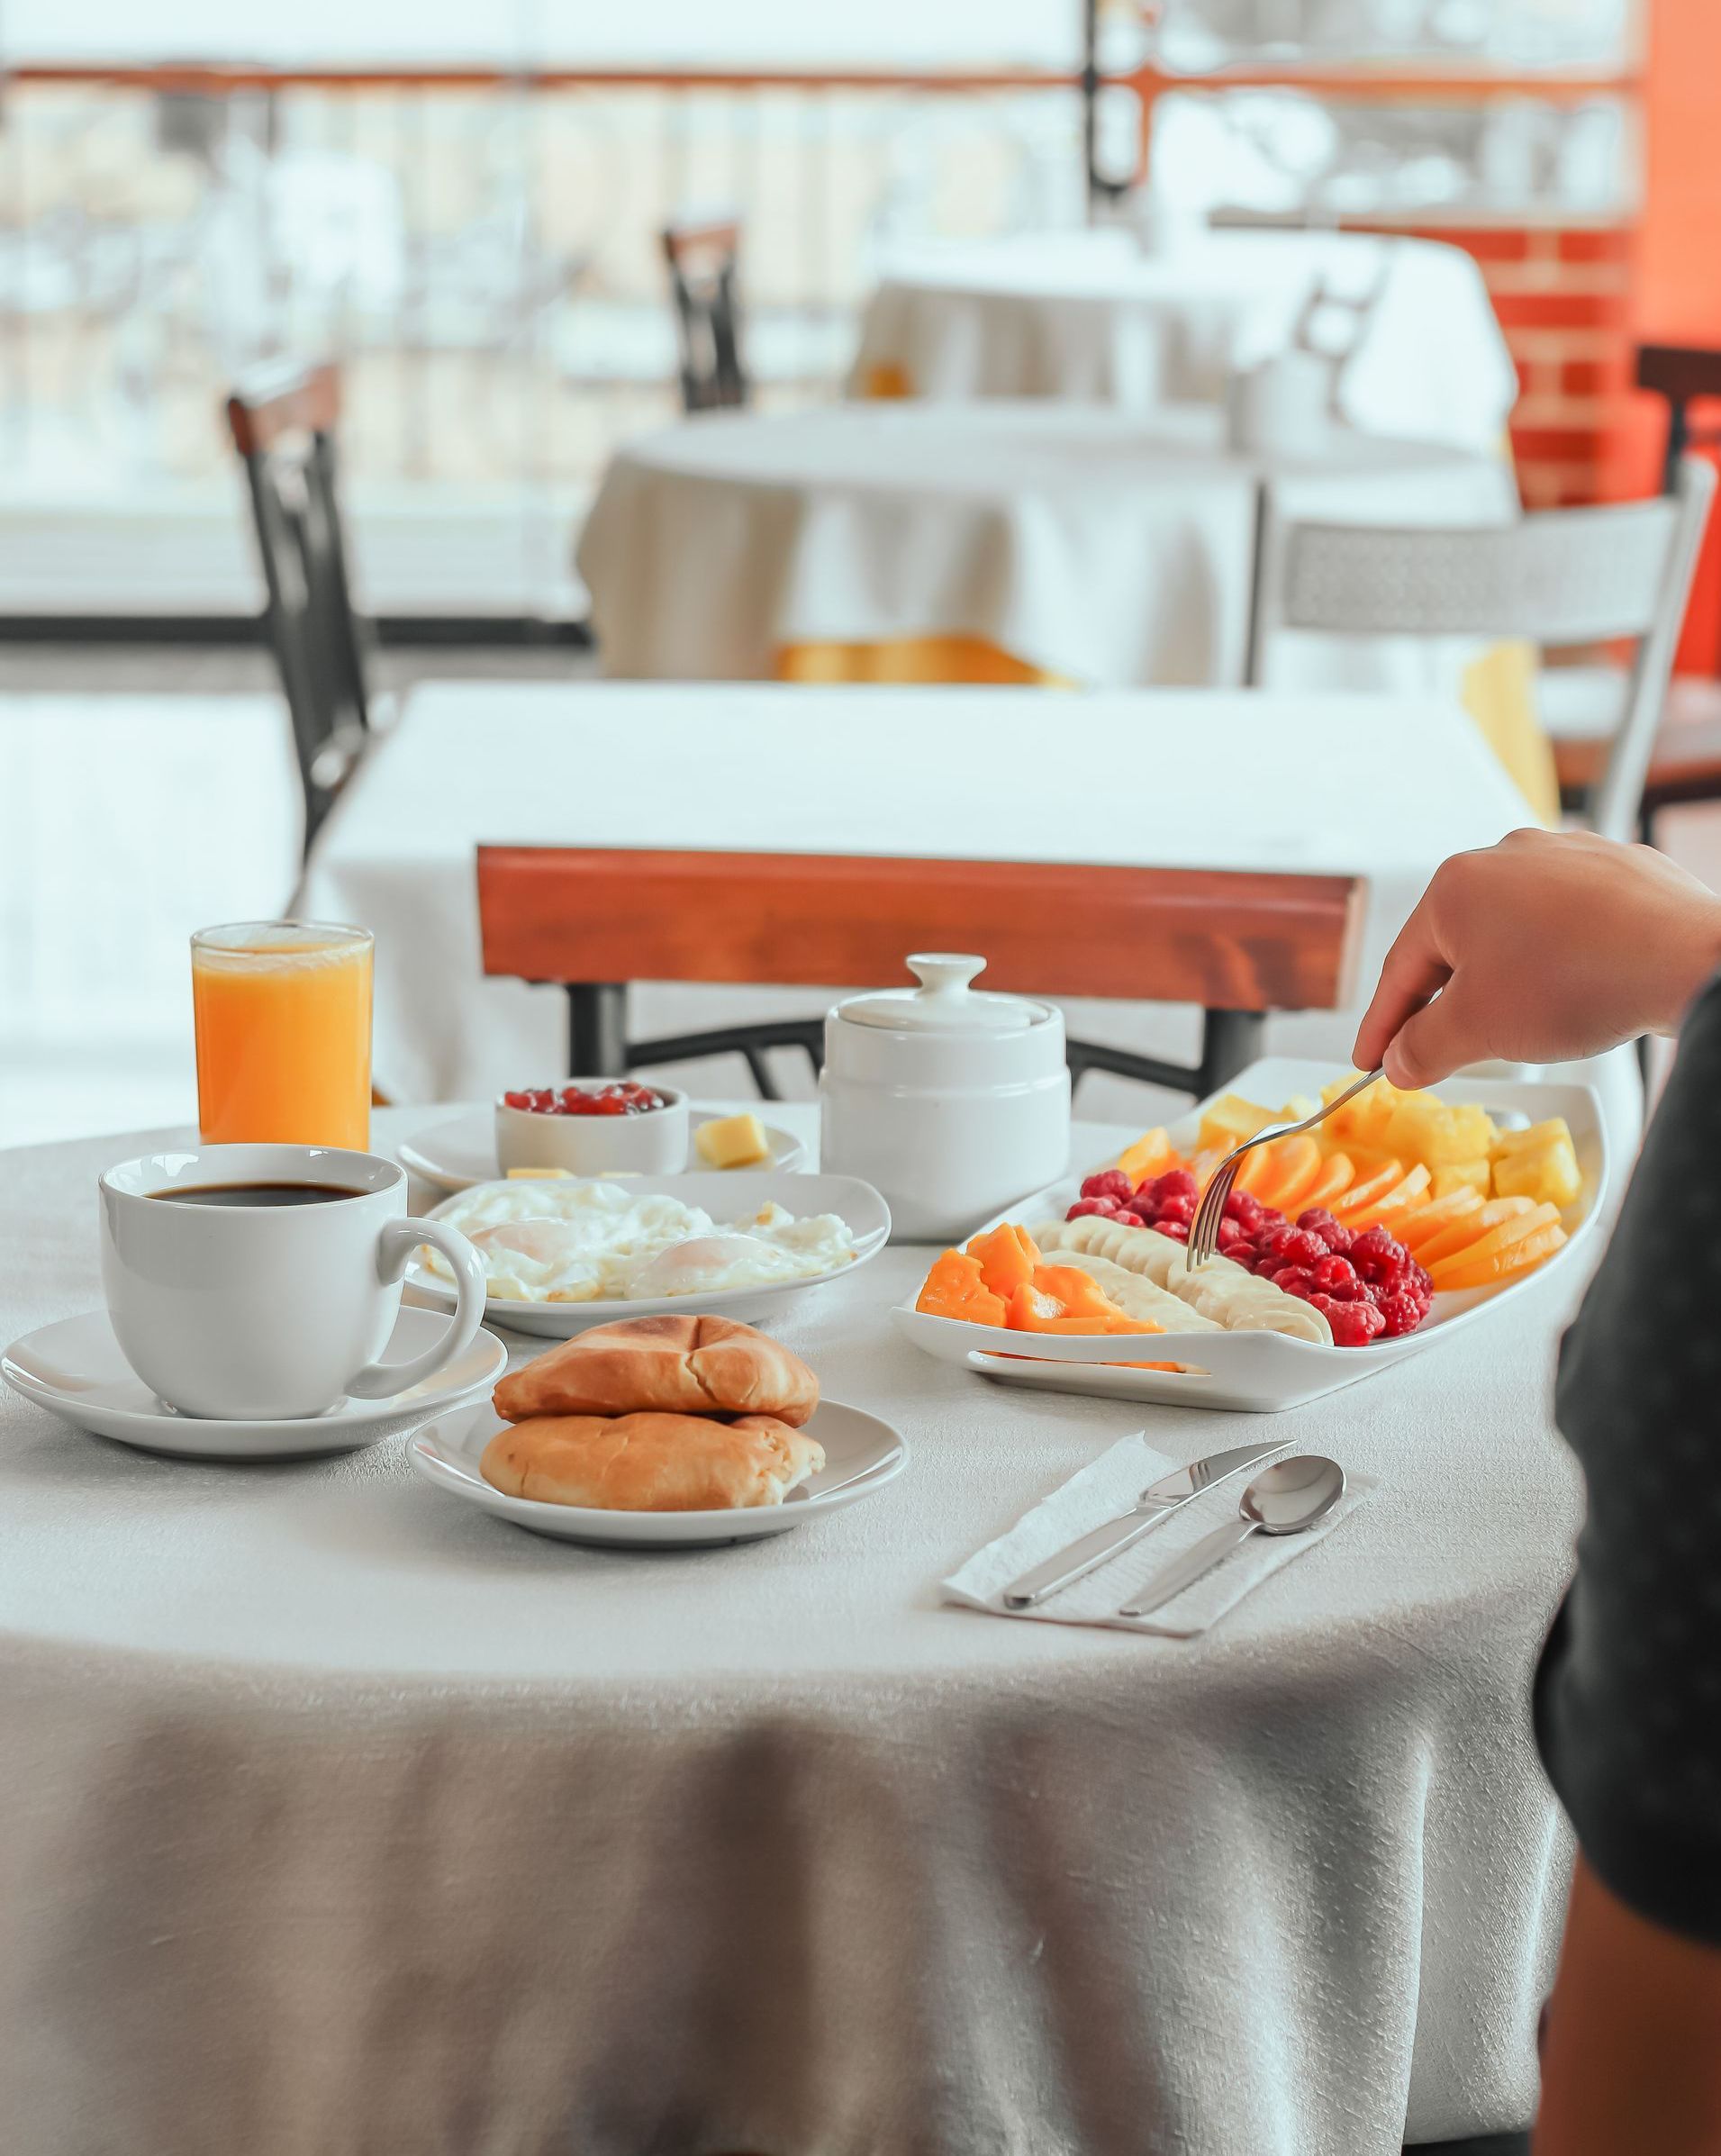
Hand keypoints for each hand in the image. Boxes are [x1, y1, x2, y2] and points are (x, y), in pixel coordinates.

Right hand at [1353, 829, 1720, 1088]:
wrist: (1684, 958)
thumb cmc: (1579, 978)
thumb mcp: (1476, 1031)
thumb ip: (1422, 1049)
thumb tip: (1402, 1061)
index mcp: (1454, 886)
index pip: (1399, 970)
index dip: (1381, 1026)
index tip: (1372, 1059)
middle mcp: (1505, 857)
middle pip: (1455, 946)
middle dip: (1448, 1002)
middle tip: (1445, 1051)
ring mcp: (1564, 857)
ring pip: (1513, 932)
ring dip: (1506, 980)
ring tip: (1524, 1023)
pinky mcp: (1616, 870)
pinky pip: (1568, 923)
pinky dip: (1559, 960)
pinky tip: (1574, 990)